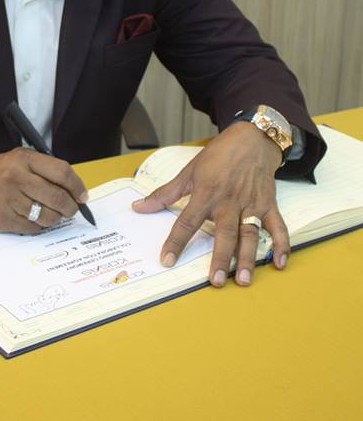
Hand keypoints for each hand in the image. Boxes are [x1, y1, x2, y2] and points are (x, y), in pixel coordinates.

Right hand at [0, 147, 87, 232]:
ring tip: (51, 214)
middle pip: (57, 197)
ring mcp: (10, 199)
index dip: (77, 186)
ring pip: (47, 216)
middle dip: (70, 207)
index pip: (61, 172)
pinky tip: (33, 218)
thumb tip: (73, 189)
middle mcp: (17, 177)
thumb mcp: (18, 160)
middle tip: (71, 210)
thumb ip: (43, 169)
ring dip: (55, 219)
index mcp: (24, 159)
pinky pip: (33, 228)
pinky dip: (38, 226)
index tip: (82, 196)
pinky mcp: (4, 218)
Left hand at [132, 122, 289, 286]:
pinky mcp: (268, 204)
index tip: (167, 260)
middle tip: (215, 281)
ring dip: (247, 257)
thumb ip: (165, 193)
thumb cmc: (218, 155)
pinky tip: (279, 263)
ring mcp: (251, 204)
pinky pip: (277, 227)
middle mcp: (229, 201)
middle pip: (223, 233)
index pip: (187, 221)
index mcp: (206, 193)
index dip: (176, 241)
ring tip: (243, 279)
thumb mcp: (188, 171)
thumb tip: (139, 207)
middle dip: (219, 258)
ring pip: (250, 234)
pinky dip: (280, 244)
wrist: (251, 139)